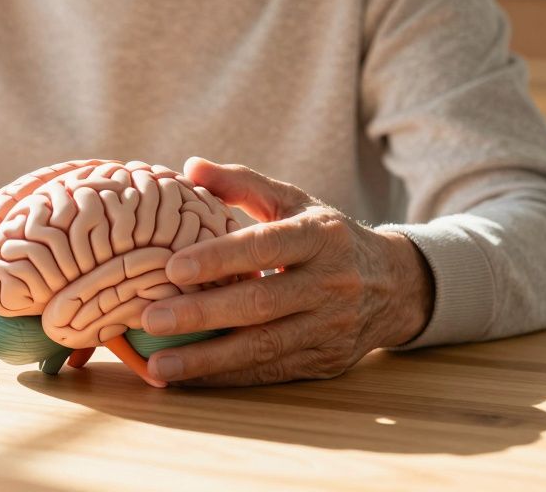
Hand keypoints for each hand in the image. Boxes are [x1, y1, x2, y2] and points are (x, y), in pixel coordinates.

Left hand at [140, 157, 432, 385]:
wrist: (395, 284)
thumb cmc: (326, 236)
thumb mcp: (294, 201)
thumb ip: (242, 183)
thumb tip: (189, 167)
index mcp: (320, 236)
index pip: (265, 247)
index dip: (219, 259)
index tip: (172, 268)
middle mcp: (330, 283)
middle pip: (260, 304)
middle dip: (202, 314)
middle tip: (150, 320)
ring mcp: (331, 327)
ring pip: (264, 347)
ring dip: (207, 359)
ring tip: (158, 365)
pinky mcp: (325, 361)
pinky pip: (270, 372)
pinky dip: (227, 377)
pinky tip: (188, 378)